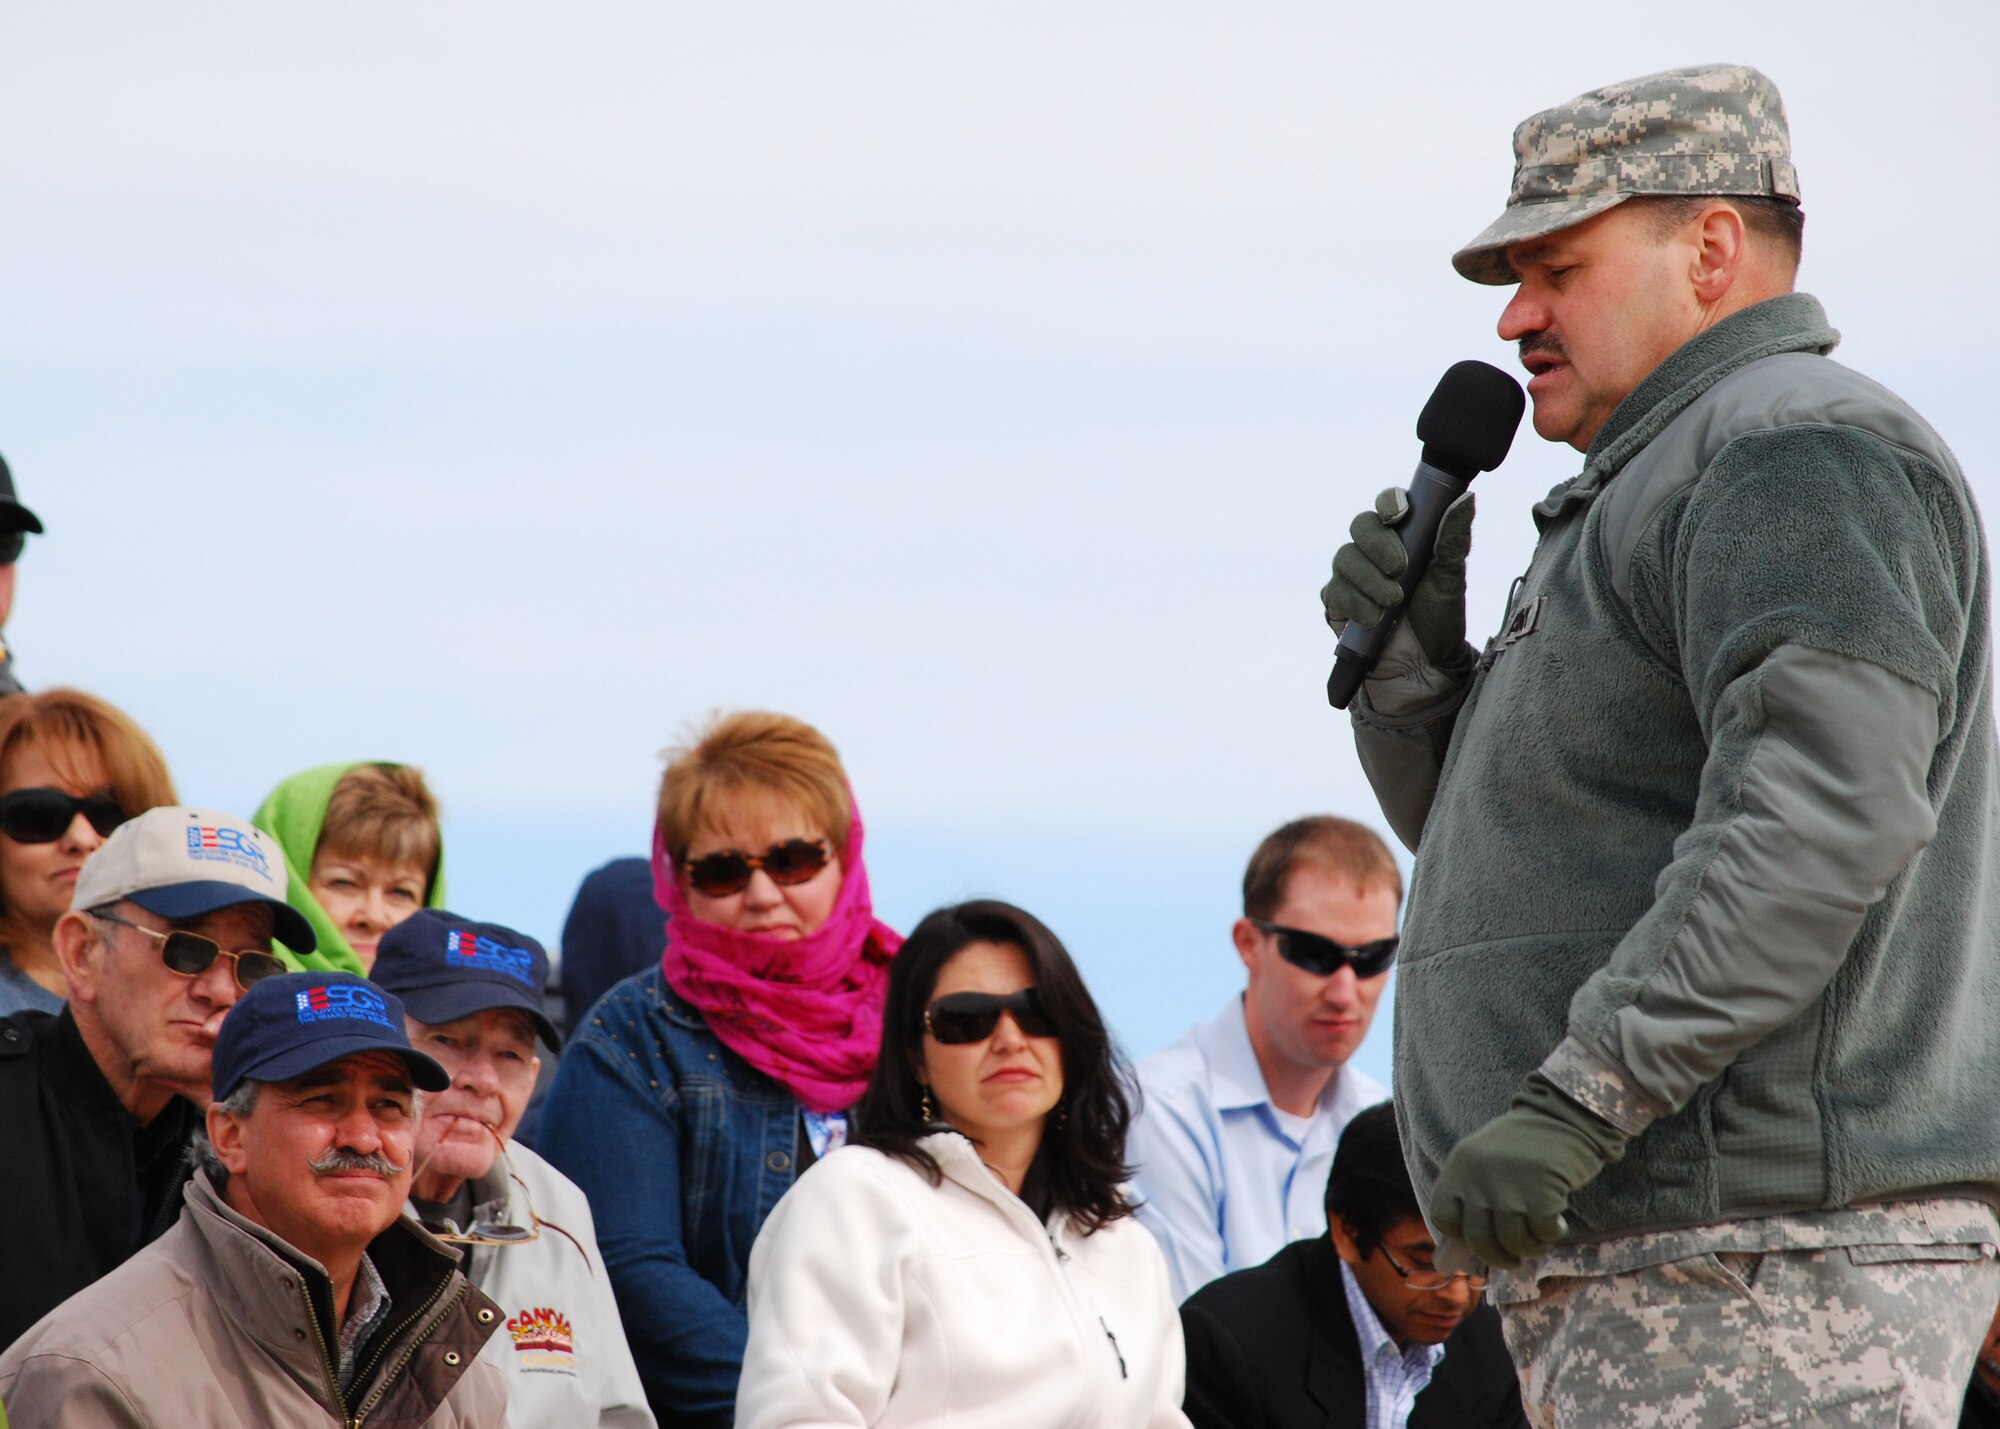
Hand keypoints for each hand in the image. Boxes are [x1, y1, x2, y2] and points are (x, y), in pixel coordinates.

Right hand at [1321, 486, 1475, 682]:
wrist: (1423, 671)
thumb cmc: (1439, 623)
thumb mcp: (1451, 581)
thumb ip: (1453, 540)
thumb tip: (1465, 498)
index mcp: (1404, 539)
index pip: (1388, 506)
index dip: (1389, 503)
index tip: (1399, 515)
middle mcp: (1374, 552)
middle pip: (1361, 526)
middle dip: (1378, 545)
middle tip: (1400, 570)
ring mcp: (1352, 577)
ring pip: (1344, 558)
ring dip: (1369, 580)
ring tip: (1392, 604)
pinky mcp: (1337, 604)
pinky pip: (1334, 592)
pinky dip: (1356, 604)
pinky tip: (1374, 620)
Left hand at [1429, 1073, 1627, 1269]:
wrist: (1563, 1116)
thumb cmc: (1521, 1150)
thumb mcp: (1482, 1171)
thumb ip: (1463, 1214)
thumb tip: (1439, 1268)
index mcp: (1458, 1168)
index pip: (1443, 1220)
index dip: (1463, 1237)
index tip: (1485, 1238)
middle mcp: (1478, 1176)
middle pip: (1479, 1241)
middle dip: (1500, 1258)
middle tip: (1516, 1257)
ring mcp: (1509, 1185)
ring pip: (1513, 1243)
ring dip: (1530, 1248)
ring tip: (1539, 1232)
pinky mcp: (1542, 1192)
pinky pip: (1542, 1235)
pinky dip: (1551, 1234)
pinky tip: (1557, 1221)